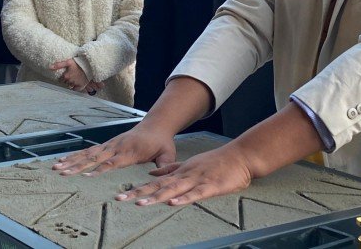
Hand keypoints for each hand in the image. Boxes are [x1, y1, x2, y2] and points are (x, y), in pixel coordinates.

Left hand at [50, 58, 93, 91]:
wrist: (89, 66)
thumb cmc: (78, 63)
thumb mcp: (68, 62)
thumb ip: (59, 65)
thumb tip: (49, 67)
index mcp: (66, 76)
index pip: (60, 79)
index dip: (62, 77)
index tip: (65, 74)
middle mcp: (70, 81)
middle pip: (65, 83)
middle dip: (66, 80)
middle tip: (70, 76)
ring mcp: (75, 84)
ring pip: (70, 85)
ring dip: (70, 83)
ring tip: (74, 78)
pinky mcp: (81, 86)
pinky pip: (76, 89)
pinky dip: (75, 87)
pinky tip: (76, 83)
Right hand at [53, 125, 176, 175]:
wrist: (155, 126)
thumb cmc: (161, 143)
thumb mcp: (167, 154)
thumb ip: (164, 165)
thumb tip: (160, 177)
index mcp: (130, 152)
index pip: (112, 163)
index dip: (99, 170)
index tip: (85, 177)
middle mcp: (116, 147)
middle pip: (94, 158)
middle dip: (77, 166)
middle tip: (62, 173)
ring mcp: (110, 145)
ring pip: (88, 153)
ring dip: (72, 161)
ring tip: (56, 168)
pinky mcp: (106, 145)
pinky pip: (89, 150)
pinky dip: (76, 155)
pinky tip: (63, 161)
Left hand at [114, 142, 253, 206]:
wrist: (240, 156)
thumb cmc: (217, 162)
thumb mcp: (191, 163)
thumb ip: (171, 169)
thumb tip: (151, 174)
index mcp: (180, 172)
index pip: (155, 182)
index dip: (138, 188)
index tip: (121, 195)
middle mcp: (185, 175)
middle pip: (159, 186)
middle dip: (140, 193)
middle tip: (121, 198)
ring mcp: (197, 180)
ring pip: (174, 189)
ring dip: (157, 196)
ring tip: (140, 203)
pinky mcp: (211, 186)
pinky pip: (195, 194)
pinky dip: (184, 198)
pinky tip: (173, 203)